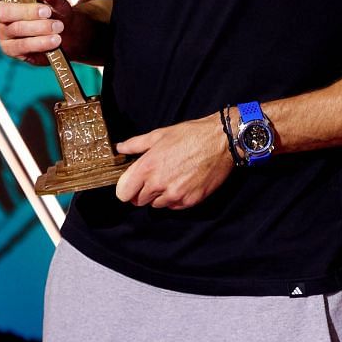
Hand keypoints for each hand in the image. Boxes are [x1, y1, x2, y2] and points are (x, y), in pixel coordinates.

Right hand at [0, 0, 72, 65]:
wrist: (67, 30)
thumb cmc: (54, 8)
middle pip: (0, 12)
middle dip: (26, 11)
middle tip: (48, 12)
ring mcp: (2, 33)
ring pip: (14, 29)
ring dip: (39, 28)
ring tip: (58, 26)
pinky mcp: (11, 50)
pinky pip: (21, 47)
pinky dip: (40, 42)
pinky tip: (54, 40)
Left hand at [113, 113, 233, 209]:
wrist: (221, 142)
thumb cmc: (190, 135)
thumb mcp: (160, 134)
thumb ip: (136, 144)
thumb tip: (120, 148)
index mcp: (148, 167)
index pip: (123, 193)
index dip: (125, 189)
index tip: (131, 184)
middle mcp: (159, 184)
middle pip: (138, 201)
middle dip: (142, 192)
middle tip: (152, 179)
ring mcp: (175, 194)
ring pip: (156, 205)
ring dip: (158, 196)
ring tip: (170, 178)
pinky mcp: (189, 201)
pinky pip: (173, 206)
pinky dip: (174, 198)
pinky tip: (182, 183)